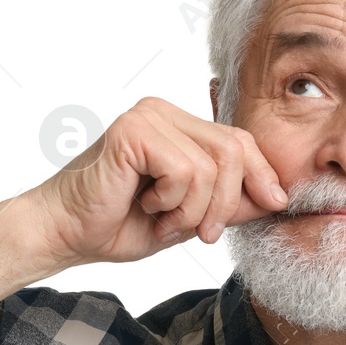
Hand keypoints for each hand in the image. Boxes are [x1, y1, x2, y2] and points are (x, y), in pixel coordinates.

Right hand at [29, 96, 287, 266]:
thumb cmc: (118, 223)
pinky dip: (172, 202)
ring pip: (212, 166)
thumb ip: (229, 202)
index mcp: (177, 125)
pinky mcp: (133, 131)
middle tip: (202, 232)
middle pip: (234, 149)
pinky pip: (185, 171)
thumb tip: (278, 196)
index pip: (240, 140)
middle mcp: (164, 111)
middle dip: (228, 201)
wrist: (67, 233)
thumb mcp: (189, 216)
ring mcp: (148, 117)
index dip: (263, 174)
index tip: (276, 204)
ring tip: (163, 219)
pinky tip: (146, 205)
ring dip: (194, 209)